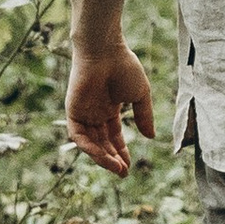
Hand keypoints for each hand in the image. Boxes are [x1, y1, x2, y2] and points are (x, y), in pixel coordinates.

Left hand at [66, 38, 154, 174]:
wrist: (105, 51)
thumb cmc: (124, 67)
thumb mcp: (141, 95)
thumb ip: (144, 116)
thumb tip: (151, 137)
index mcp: (109, 108)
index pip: (113, 136)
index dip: (121, 151)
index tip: (129, 165)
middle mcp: (95, 113)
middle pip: (102, 143)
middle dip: (112, 159)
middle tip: (123, 172)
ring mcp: (83, 113)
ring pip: (91, 143)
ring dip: (103, 157)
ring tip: (118, 168)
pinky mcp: (73, 112)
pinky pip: (79, 136)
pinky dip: (89, 148)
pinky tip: (103, 156)